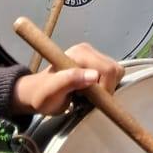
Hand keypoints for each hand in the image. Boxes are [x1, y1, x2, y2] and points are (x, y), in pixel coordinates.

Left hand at [10, 43, 124, 115]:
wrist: (36, 94)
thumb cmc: (42, 95)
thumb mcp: (52, 91)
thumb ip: (71, 81)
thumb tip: (95, 76)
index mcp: (80, 53)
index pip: (109, 70)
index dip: (105, 89)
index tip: (91, 101)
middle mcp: (89, 51)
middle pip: (115, 70)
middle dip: (105, 89)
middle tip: (88, 98)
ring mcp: (93, 57)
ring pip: (116, 73)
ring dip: (105, 89)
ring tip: (87, 95)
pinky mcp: (96, 64)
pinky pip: (111, 76)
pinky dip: (104, 87)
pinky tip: (90, 91)